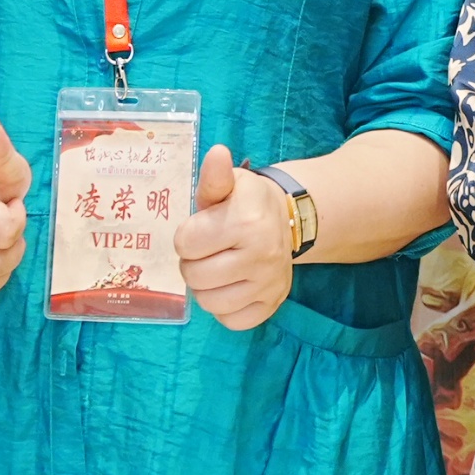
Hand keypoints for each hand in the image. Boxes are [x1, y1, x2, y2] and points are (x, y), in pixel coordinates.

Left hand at [178, 145, 295, 330]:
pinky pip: (232, 321)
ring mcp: (269, 283)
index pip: (185, 244)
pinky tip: (230, 286)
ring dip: (205, 286)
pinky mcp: (272, 303)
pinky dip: (224, 308)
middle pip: (194, 276)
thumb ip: (214, 175)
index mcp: (246, 221)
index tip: (201, 229)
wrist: (288, 219)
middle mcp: (261, 255)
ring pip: (210, 302)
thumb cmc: (246, 201)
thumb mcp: (229, 183)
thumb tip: (215, 153)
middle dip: (192, 262)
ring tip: (216, 267)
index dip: (187, 236)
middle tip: (206, 250)